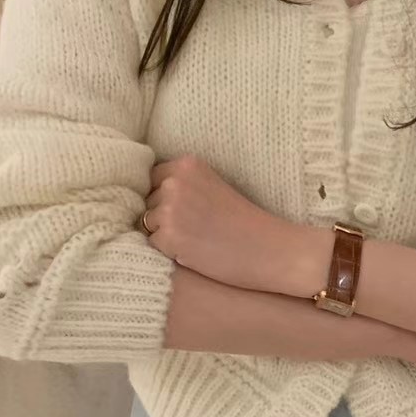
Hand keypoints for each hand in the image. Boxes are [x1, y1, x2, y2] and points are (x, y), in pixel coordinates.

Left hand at [144, 155, 312, 292]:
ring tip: (196, 239)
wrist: (269, 249)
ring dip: (165, 234)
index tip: (186, 211)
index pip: (152, 178)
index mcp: (187, 164)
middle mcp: (174, 181)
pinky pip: (153, 244)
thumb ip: (184, 184)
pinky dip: (169, 252)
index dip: (165, 197)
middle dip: (163, 215)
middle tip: (196, 228)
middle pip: (147, 200)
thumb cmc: (245, 222)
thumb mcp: (213, 186)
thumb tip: (147, 194)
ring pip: (148, 223)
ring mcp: (170, 209)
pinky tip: (194, 251)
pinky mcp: (169, 236)